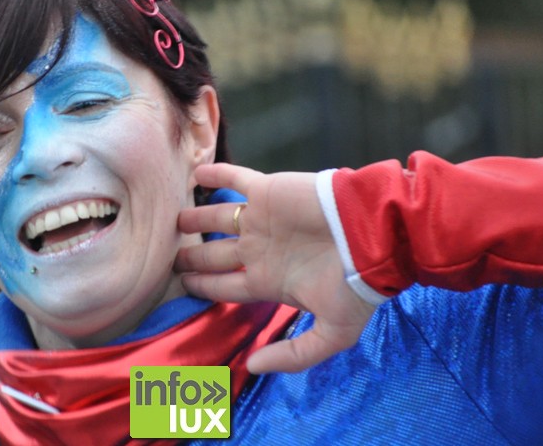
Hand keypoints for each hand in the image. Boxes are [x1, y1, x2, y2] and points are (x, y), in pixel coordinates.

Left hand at [175, 163, 375, 374]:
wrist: (374, 236)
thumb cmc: (356, 285)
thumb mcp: (333, 334)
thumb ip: (294, 355)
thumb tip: (252, 367)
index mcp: (270, 281)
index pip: (224, 285)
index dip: (201, 286)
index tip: (180, 285)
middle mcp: (261, 250)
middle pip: (214, 255)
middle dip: (191, 257)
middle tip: (168, 257)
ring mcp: (262, 220)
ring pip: (218, 218)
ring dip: (196, 218)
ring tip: (175, 219)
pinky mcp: (268, 191)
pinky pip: (236, 179)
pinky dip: (216, 174)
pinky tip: (197, 174)